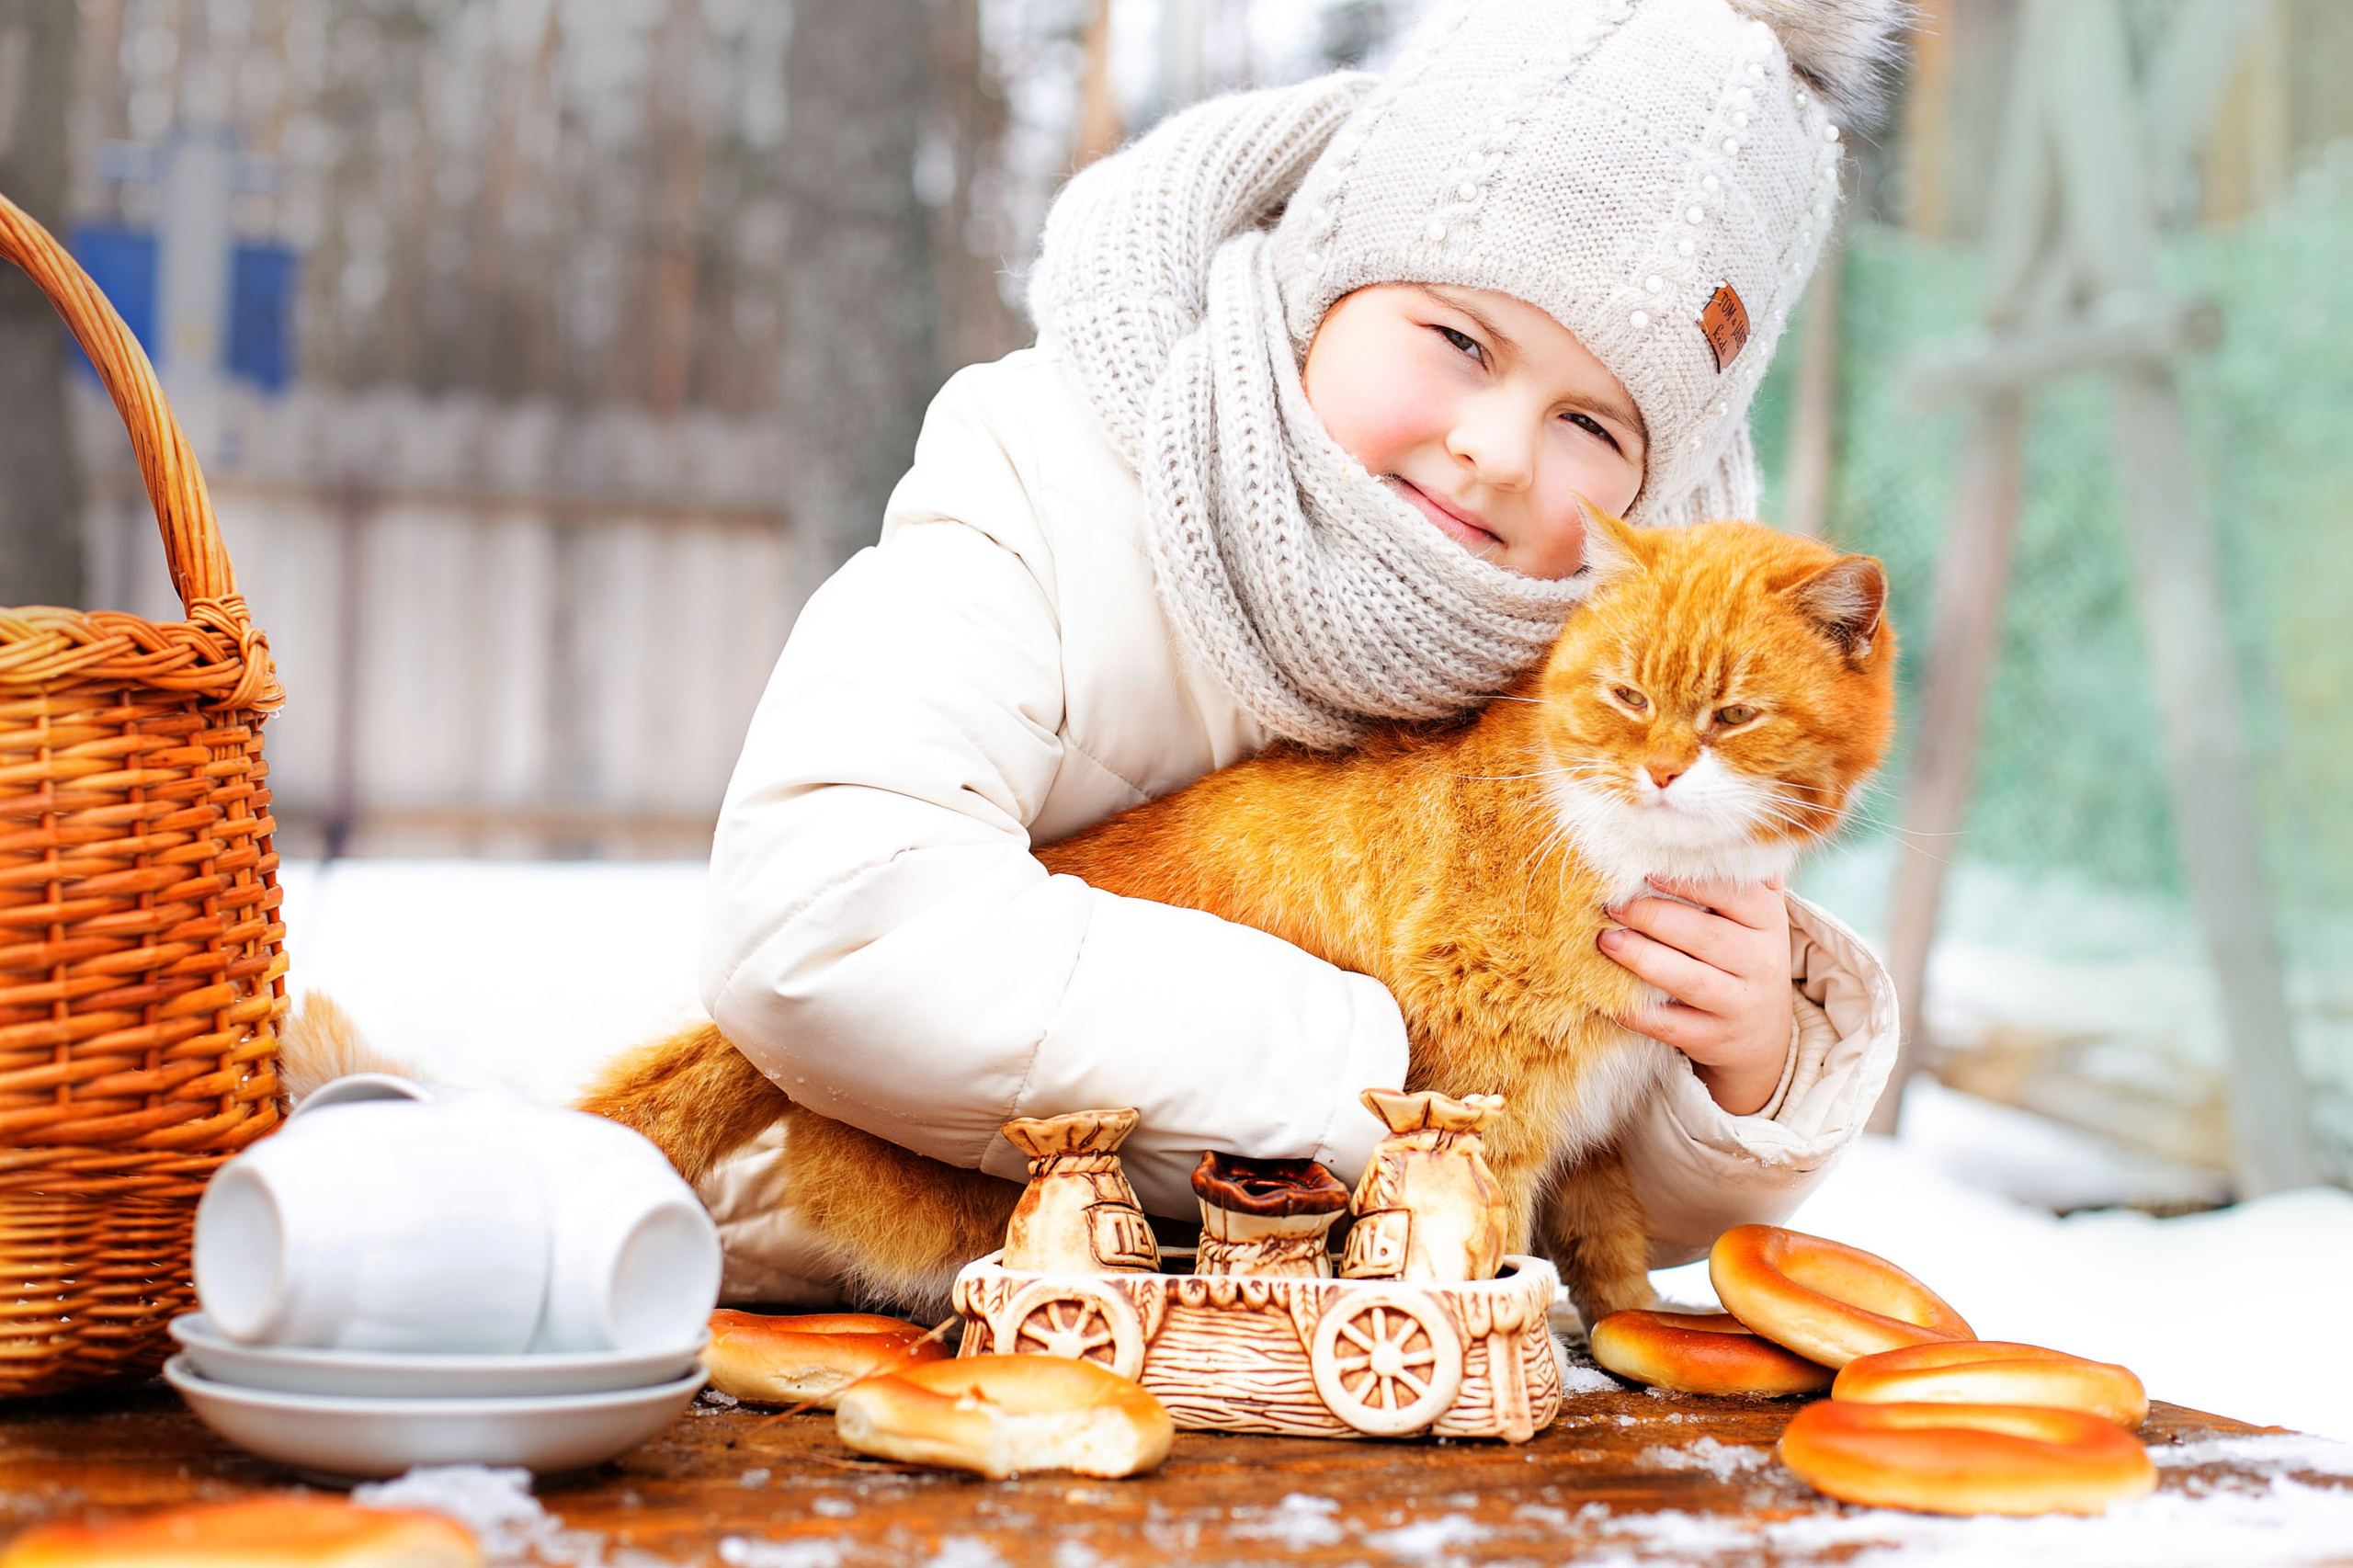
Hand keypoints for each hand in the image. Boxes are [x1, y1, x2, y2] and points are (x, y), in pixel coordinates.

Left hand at [1596, 877, 1792, 1115]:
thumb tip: (1699, 820)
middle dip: (1653, 917)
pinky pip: (1671, 1025)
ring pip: (1689, 980)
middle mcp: (1762, 962)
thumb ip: (1736, 874)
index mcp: (1769, 920)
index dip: (1689, 881)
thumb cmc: (1743, 954)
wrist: (1763, 1033)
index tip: (1646, 869)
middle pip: (1706, 936)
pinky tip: (1604, 995)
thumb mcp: (1754, 915)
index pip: (1734, 894)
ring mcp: (1740, 1004)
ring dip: (1641, 959)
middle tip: (1611, 904)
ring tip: (1604, 940)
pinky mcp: (1716, 1039)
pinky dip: (1635, 1011)